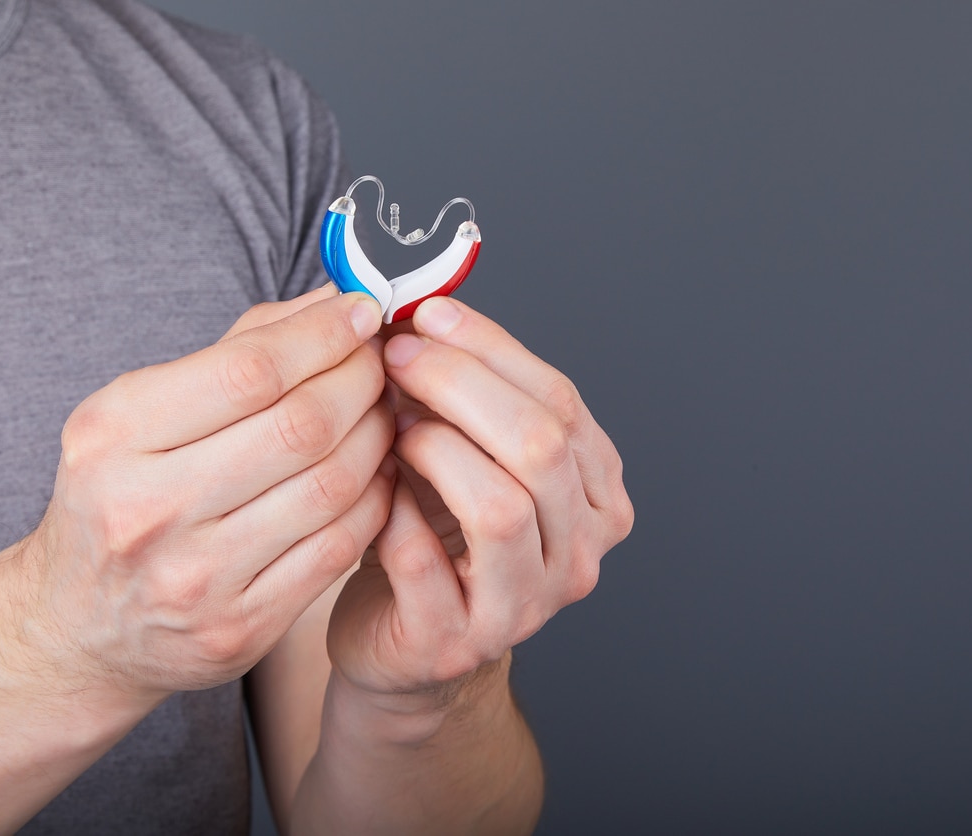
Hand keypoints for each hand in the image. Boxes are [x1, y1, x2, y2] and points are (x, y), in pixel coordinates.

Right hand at [9, 288, 395, 697]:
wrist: (80, 625)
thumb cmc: (120, 497)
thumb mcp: (140, 412)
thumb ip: (239, 350)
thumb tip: (332, 301)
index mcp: (113, 436)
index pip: (249, 370)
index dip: (323, 335)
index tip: (361, 312)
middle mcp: (147, 508)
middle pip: (300, 426)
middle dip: (360, 380)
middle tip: (379, 363)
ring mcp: (196, 576)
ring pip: (331, 485)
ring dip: (377, 436)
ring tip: (381, 411)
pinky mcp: (240, 626)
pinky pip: (339, 547)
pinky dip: (375, 498)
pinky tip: (375, 472)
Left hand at [326, 297, 633, 699]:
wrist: (403, 635)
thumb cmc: (436, 534)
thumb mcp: (472, 456)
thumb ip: (472, 394)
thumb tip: (426, 310)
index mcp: (597, 497)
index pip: (561, 403)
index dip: (491, 348)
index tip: (429, 313)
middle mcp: (579, 555)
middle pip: (540, 446)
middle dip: (460, 384)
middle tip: (397, 356)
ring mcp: (524, 607)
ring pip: (501, 507)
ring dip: (434, 448)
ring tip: (391, 425)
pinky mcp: (456, 641)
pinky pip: (425, 561)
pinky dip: (392, 511)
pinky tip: (374, 487)